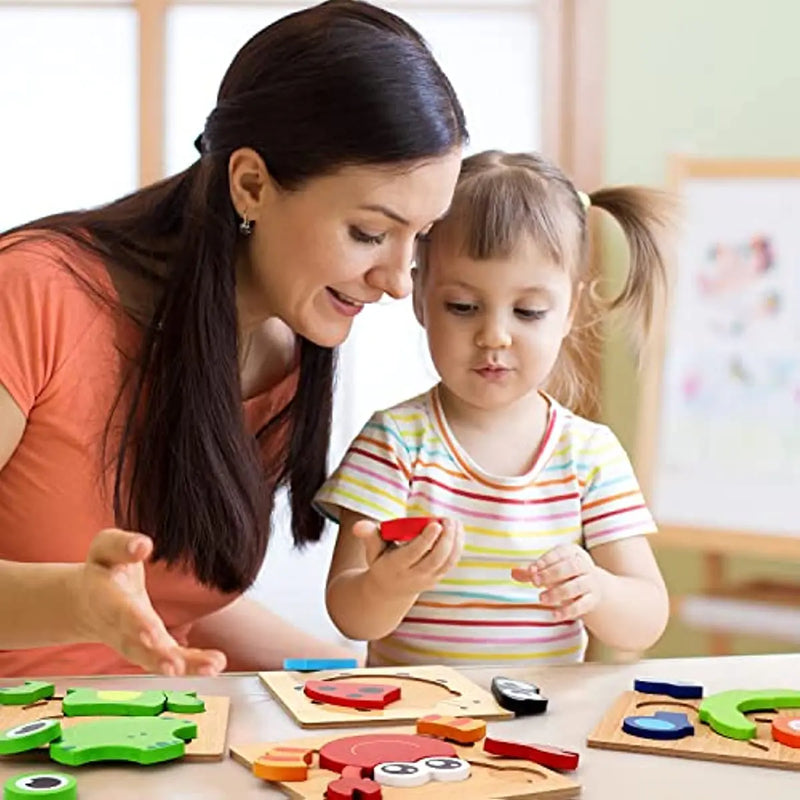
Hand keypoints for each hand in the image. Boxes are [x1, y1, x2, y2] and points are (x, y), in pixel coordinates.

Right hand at [71, 529, 226, 675]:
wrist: (86, 603)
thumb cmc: (103, 569)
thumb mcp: (106, 548)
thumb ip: (122, 545)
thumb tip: (143, 545)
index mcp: (107, 599)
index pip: (122, 612)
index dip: (136, 623)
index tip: (152, 634)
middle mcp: (121, 628)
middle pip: (138, 646)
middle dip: (157, 655)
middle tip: (176, 666)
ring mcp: (135, 643)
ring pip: (156, 659)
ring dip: (182, 666)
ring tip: (210, 667)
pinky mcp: (150, 650)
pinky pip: (169, 661)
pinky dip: (190, 666)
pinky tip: (213, 665)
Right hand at [353, 517, 463, 600]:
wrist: (388, 590)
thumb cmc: (381, 561)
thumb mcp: (372, 549)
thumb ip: (368, 535)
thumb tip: (358, 526)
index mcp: (396, 566)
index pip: (413, 553)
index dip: (426, 539)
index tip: (435, 523)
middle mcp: (413, 575)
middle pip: (434, 559)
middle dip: (445, 539)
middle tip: (448, 520)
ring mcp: (428, 579)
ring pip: (446, 562)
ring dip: (454, 542)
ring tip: (455, 522)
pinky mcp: (437, 578)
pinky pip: (451, 563)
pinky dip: (457, 546)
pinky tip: (457, 530)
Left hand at [511, 544, 602, 621]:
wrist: (593, 587)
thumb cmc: (565, 574)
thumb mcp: (549, 569)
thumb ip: (532, 572)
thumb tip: (513, 572)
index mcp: (572, 552)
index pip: (560, 553)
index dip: (546, 560)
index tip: (532, 569)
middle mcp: (584, 565)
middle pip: (571, 567)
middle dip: (551, 574)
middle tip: (535, 582)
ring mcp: (590, 582)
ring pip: (577, 586)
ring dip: (558, 592)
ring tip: (541, 599)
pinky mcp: (592, 600)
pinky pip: (582, 605)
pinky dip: (568, 611)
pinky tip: (554, 615)